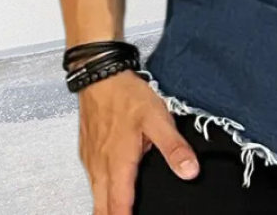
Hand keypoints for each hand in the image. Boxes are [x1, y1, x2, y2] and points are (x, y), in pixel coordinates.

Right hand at [78, 69, 199, 214]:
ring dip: (106, 208)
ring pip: (95, 196)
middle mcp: (100, 167)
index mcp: (119, 164)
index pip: (119, 207)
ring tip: (119, 212)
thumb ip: (173, 146)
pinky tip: (109, 190)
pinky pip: (92, 181)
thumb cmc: (126, 95)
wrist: (100, 75)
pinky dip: (100, 193)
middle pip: (102, 208)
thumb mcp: (157, 118)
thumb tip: (190, 171)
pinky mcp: (87, 151)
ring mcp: (90, 160)